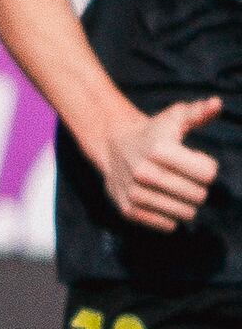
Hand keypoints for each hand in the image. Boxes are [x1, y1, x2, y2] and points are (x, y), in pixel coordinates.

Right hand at [101, 94, 223, 230]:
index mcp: (159, 149)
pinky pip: (168, 225)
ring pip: (186, 213)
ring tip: (175, 190)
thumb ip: (198, 112)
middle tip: (186, 178)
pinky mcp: (128, 210)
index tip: (195, 160)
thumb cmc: (153, 131)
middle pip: (199, 196)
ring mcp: (135, 193)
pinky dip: (171, 216)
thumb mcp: (174, 118)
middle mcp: (144, 173)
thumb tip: (216, 103)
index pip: (208, 174)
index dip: (207, 167)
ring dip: (186, 204)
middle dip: (198, 187)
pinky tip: (164, 201)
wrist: (111, 144)